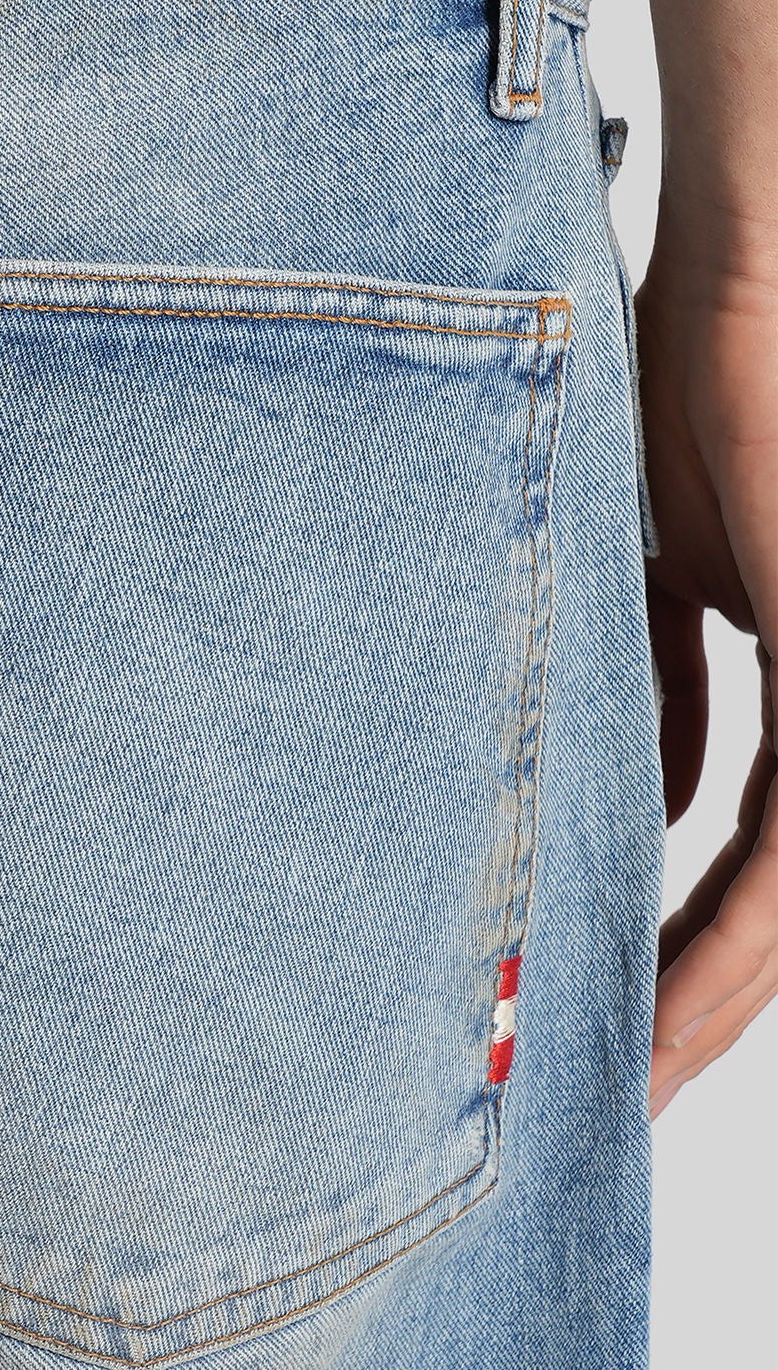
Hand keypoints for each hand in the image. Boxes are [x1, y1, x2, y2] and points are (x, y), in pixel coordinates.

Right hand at [637, 216, 777, 1118]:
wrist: (746, 276)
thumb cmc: (698, 392)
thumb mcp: (665, 579)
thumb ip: (667, 698)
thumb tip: (659, 808)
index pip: (750, 854)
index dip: (683, 944)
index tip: (608, 1014)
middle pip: (771, 905)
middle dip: (690, 1001)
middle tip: (614, 1093)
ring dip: (702, 999)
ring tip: (626, 1084)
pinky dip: (728, 937)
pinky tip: (667, 1001)